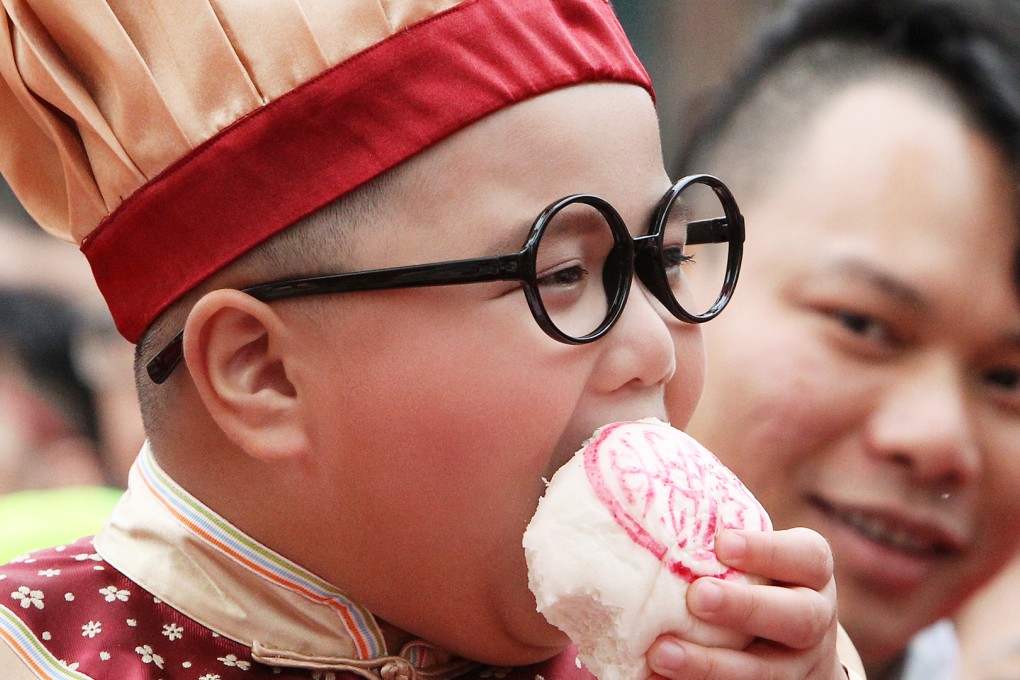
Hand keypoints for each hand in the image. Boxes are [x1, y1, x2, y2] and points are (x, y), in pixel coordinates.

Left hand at [646, 527, 846, 679]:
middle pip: (798, 617)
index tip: (721, 542)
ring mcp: (797, 668)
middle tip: (698, 596)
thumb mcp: (751, 555)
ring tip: (661, 653)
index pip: (807, 557)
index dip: (768, 550)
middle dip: (746, 607)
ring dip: (711, 664)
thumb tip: (643, 468)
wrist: (790, 653)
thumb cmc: (752, 580)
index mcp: (810, 574)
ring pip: (765, 672)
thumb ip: (717, 528)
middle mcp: (814, 620)